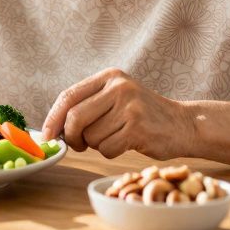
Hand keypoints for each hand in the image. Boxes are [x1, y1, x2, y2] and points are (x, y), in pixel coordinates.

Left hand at [41, 68, 195, 160]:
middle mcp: (119, 88)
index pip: (69, 96)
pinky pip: (107, 149)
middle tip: (79, 144)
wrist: (182, 124)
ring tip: (115, 137)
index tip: (47, 135)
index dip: (53, 118)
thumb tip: (54, 128)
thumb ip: (88, 106)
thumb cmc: (142, 115)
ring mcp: (130, 107)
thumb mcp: (116, 98)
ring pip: (91, 137)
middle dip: (72, 137)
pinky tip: (126, 144)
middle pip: (75, 118)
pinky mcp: (138, 128)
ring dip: (97, 145)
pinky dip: (111, 152)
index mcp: (109, 76)